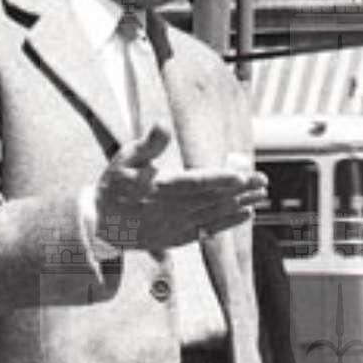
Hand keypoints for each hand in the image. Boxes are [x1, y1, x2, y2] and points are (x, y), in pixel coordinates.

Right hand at [96, 125, 266, 252]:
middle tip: (263, 183)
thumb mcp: (124, 159)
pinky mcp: (177, 237)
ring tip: (261, 197)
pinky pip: (207, 230)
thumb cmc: (113, 188)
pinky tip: (244, 214)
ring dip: (239, 206)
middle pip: (211, 199)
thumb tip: (162, 125)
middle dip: (240, 191)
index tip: (242, 176)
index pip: (195, 183)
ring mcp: (175, 226)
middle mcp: (170, 210)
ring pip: (213, 215)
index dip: (220, 180)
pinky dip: (227, 222)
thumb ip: (147, 145)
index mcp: (159, 189)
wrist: (99, 225)